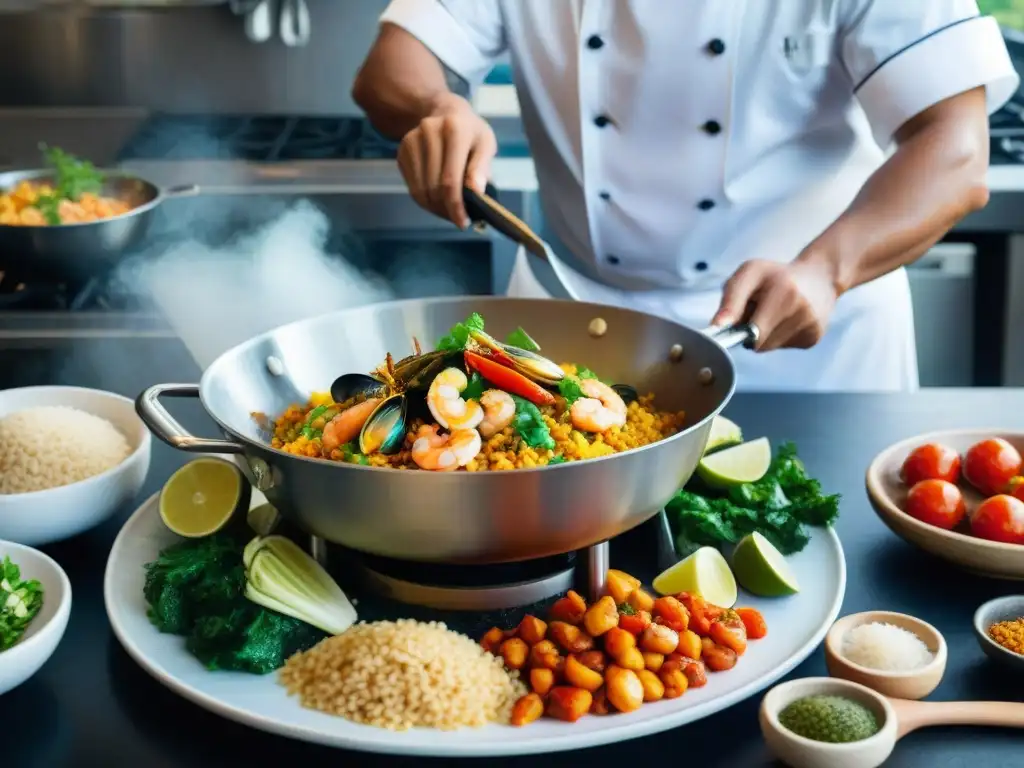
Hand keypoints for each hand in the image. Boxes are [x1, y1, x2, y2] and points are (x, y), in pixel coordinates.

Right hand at [397, 94, 497, 228]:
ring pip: (421, 191)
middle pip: (434, 188)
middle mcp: (429, 132)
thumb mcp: (485, 143)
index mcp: (455, 129)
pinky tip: (438, 200)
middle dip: (447, 210)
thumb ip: (482, 168)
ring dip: (436, 208)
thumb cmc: (470, 132)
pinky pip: (412, 187)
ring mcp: (411, 141)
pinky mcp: (402, 152)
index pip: (450, 179)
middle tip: (458, 218)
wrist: (443, 111)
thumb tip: (476, 194)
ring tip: (450, 211)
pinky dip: (426, 200)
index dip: (456, 206)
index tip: (463, 222)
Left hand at [710, 259, 838, 350]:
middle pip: (759, 343)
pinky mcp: (814, 338)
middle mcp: (802, 311)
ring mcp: (811, 327)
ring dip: (764, 334)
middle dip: (751, 331)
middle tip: (758, 311)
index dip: (740, 333)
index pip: (753, 333)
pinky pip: (783, 347)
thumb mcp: (750, 273)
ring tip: (773, 313)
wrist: (820, 276)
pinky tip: (786, 319)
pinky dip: (778, 336)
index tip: (733, 327)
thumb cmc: (776, 274)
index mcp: (784, 292)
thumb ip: (731, 300)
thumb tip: (716, 327)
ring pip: (769, 347)